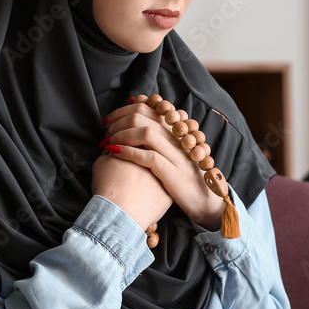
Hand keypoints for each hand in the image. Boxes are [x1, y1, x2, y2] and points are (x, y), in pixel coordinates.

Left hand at [101, 102, 225, 230]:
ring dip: (120, 134)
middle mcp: (179, 138)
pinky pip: (149, 157)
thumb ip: (158, 133)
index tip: (110, 119)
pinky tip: (114, 153)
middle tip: (104, 130)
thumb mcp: (173, 150)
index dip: (126, 109)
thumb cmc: (181, 175)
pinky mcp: (173, 174)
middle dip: (118, 120)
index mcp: (178, 129)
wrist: (203, 202)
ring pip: (146, 133)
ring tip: (106, 142)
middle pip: (144, 116)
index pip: (150, 106)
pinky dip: (128, 152)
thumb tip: (135, 115)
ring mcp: (177, 155)